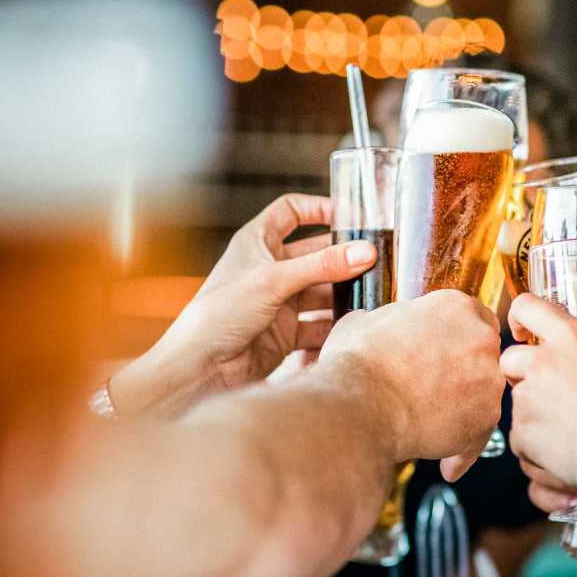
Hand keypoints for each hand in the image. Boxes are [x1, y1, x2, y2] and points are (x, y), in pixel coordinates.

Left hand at [109, 195, 376, 416]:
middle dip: (342, 257)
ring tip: (372, 295)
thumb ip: (322, 265)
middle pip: (314, 255)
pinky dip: (334, 327)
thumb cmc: (219, 315)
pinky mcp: (285, 334)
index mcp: (255, 243)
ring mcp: (278, 303)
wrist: (201, 368)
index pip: (289, 212)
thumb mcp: (274, 281)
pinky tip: (353, 327)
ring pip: (320, 292)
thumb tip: (365, 251)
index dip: (318, 208)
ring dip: (342, 294)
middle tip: (374, 260)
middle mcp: (268, 270)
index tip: (350, 214)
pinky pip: (317, 325)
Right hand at [320, 290, 502, 478]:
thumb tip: (371, 323)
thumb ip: (383, 321)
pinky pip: (478, 436)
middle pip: (483, 357)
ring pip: (483, 398)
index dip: (457, 340)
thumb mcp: (361, 324)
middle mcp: (481, 338)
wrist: (359, 406)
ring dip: (463, 414)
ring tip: (434, 433)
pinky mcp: (486, 417)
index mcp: (455, 307)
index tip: (444, 355)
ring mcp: (488, 379)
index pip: (473, 319)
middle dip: (464, 375)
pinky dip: (462, 451)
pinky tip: (445, 465)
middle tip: (437, 392)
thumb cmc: (356, 363)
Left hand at [500, 293, 576, 492]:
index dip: (521, 317)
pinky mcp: (521, 433)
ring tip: (568, 431)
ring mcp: (528, 398)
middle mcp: (543, 363)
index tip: (521, 329)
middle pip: (510, 357)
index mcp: (573, 338)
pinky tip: (563, 453)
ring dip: (534, 412)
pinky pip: (521, 436)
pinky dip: (535, 445)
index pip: (528, 307)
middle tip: (547, 389)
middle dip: (522, 372)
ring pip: (517, 401)